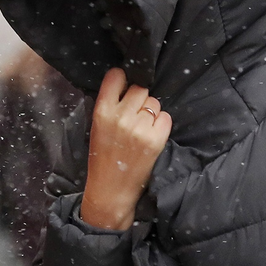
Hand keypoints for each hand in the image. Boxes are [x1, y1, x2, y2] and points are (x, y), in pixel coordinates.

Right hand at [80, 68, 171, 230]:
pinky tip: (152, 136)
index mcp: (102, 111)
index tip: (125, 88)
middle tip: (136, 115)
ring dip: (152, 112)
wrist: (111, 189)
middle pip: (140, 88)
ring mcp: (139, 127)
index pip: (116, 76)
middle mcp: (120, 116)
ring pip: (154, 102)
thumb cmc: (103, 157)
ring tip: (142, 129)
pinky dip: (162, 124)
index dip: (124, 80)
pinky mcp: (155, 139)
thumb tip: (129, 83)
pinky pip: (166, 117)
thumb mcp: (98, 127)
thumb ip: (111, 105)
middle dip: (141, 99)